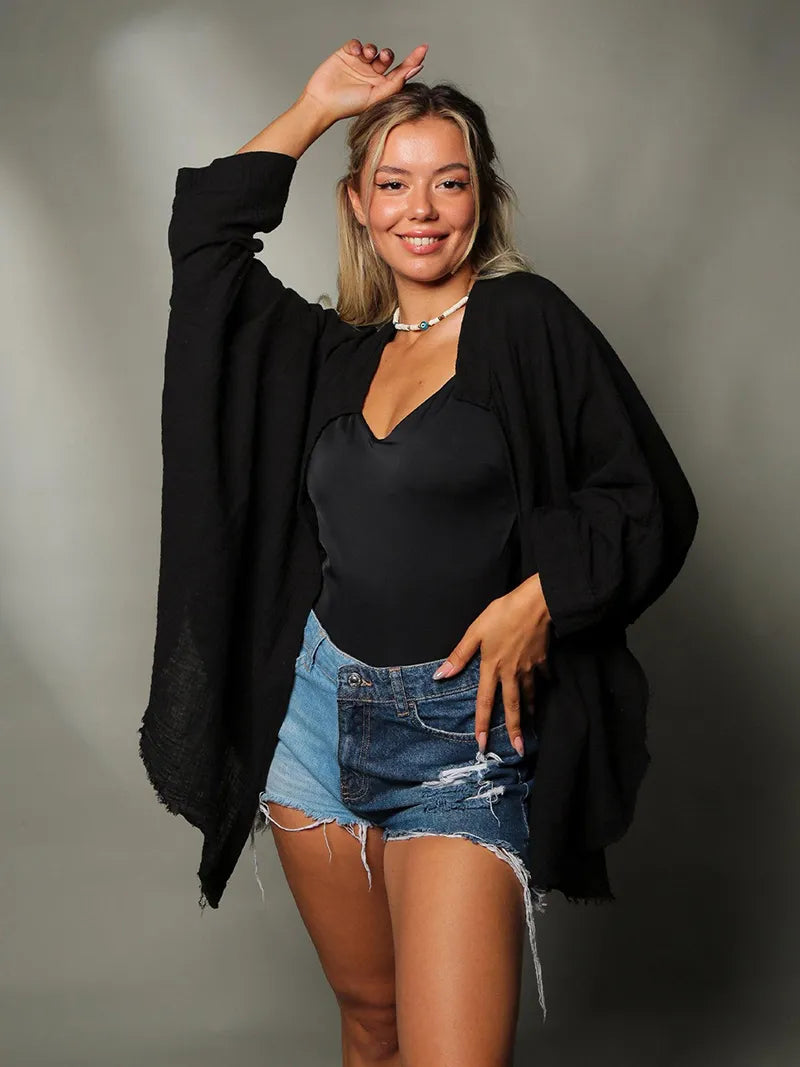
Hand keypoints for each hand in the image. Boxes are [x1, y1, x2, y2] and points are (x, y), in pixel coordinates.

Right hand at [299, 39, 427, 123]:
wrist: (322, 102)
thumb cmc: (348, 106)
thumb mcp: (375, 96)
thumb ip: (395, 83)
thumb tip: (415, 69)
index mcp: (381, 86)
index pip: (401, 71)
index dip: (413, 60)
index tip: (424, 49)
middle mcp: (372, 74)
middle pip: (387, 58)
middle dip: (388, 55)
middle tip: (384, 58)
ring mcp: (359, 64)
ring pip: (373, 49)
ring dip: (372, 49)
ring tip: (367, 55)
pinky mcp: (347, 55)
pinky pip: (357, 43)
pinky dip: (358, 45)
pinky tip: (356, 52)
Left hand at [432, 574, 551, 756]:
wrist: (535, 603)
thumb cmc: (502, 613)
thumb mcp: (475, 632)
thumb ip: (459, 655)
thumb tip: (440, 675)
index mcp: (492, 667)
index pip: (485, 701)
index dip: (482, 724)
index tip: (482, 744)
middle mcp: (511, 673)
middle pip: (512, 706)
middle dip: (514, 730)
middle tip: (518, 749)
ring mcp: (529, 668)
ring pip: (528, 694)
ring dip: (528, 711)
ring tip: (529, 725)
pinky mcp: (542, 659)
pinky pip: (543, 677)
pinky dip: (543, 684)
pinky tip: (545, 687)